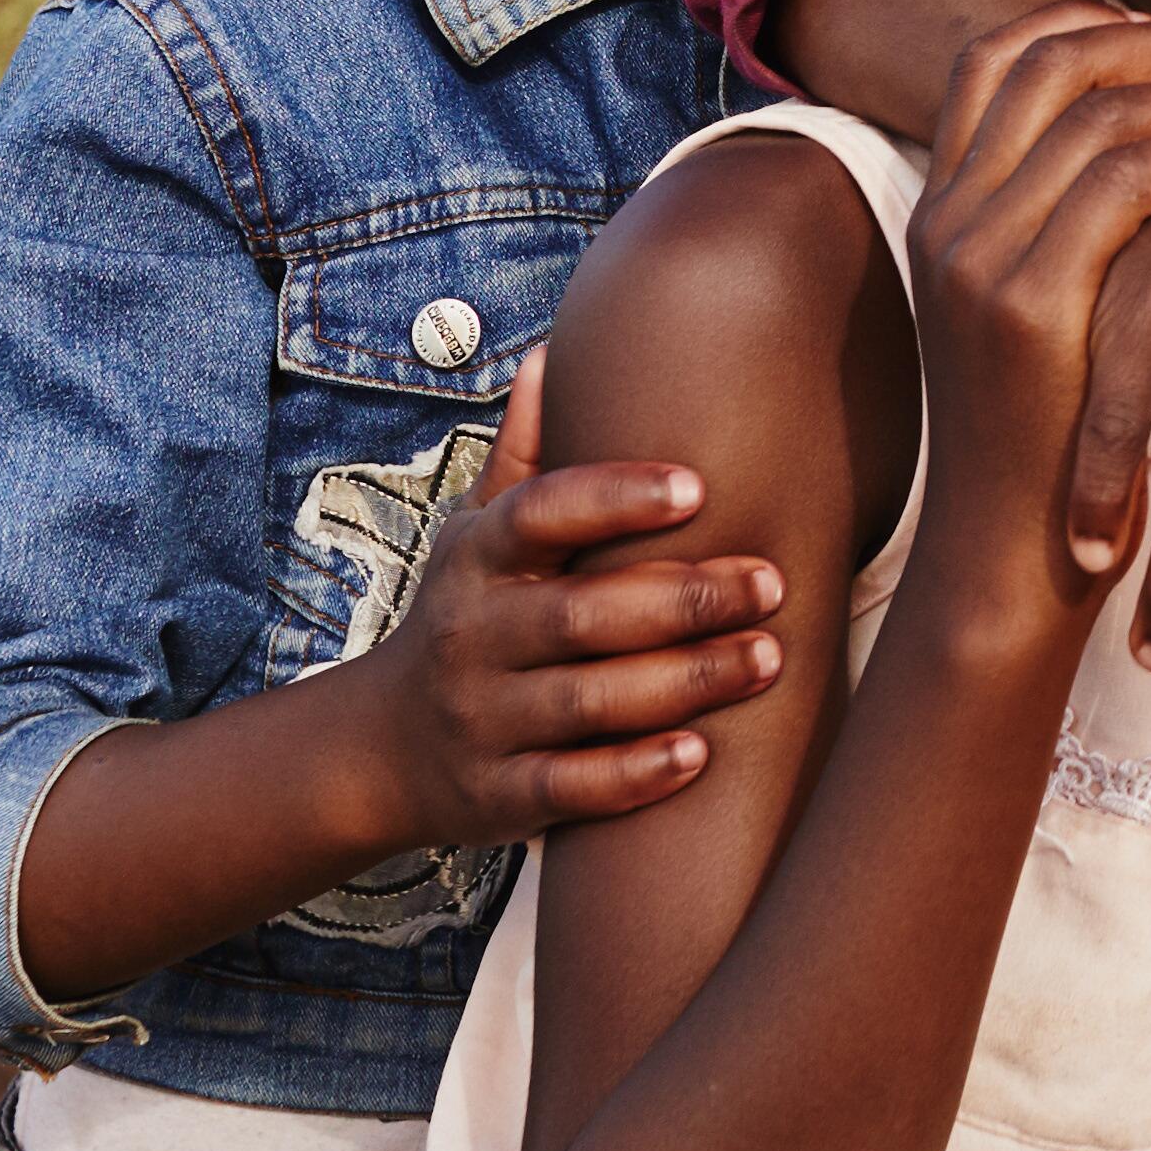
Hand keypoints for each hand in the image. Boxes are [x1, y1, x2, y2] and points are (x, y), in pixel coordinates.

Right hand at [349, 352, 791, 850]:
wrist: (378, 747)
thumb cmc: (464, 615)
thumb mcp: (474, 535)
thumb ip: (523, 457)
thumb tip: (553, 354)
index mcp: (478, 559)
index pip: (540, 514)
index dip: (615, 498)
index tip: (698, 486)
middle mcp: (473, 637)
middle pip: (580, 614)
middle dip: (683, 599)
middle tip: (772, 583)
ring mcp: (483, 720)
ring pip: (586, 702)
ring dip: (683, 682)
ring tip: (767, 657)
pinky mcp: (495, 796)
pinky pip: (569, 788)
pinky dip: (634, 776)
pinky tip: (702, 756)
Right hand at [906, 8, 1150, 666]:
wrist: (1007, 547)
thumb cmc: (1048, 429)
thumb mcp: (1033, 304)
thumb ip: (1058, 218)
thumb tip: (1136, 129)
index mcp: (938, 208)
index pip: (993, 57)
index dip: (1081, 24)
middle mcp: (945, 218)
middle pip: (1038, 62)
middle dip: (1140, 44)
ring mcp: (976, 258)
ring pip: (1087, 113)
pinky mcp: (1026, 304)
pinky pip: (1113, 185)